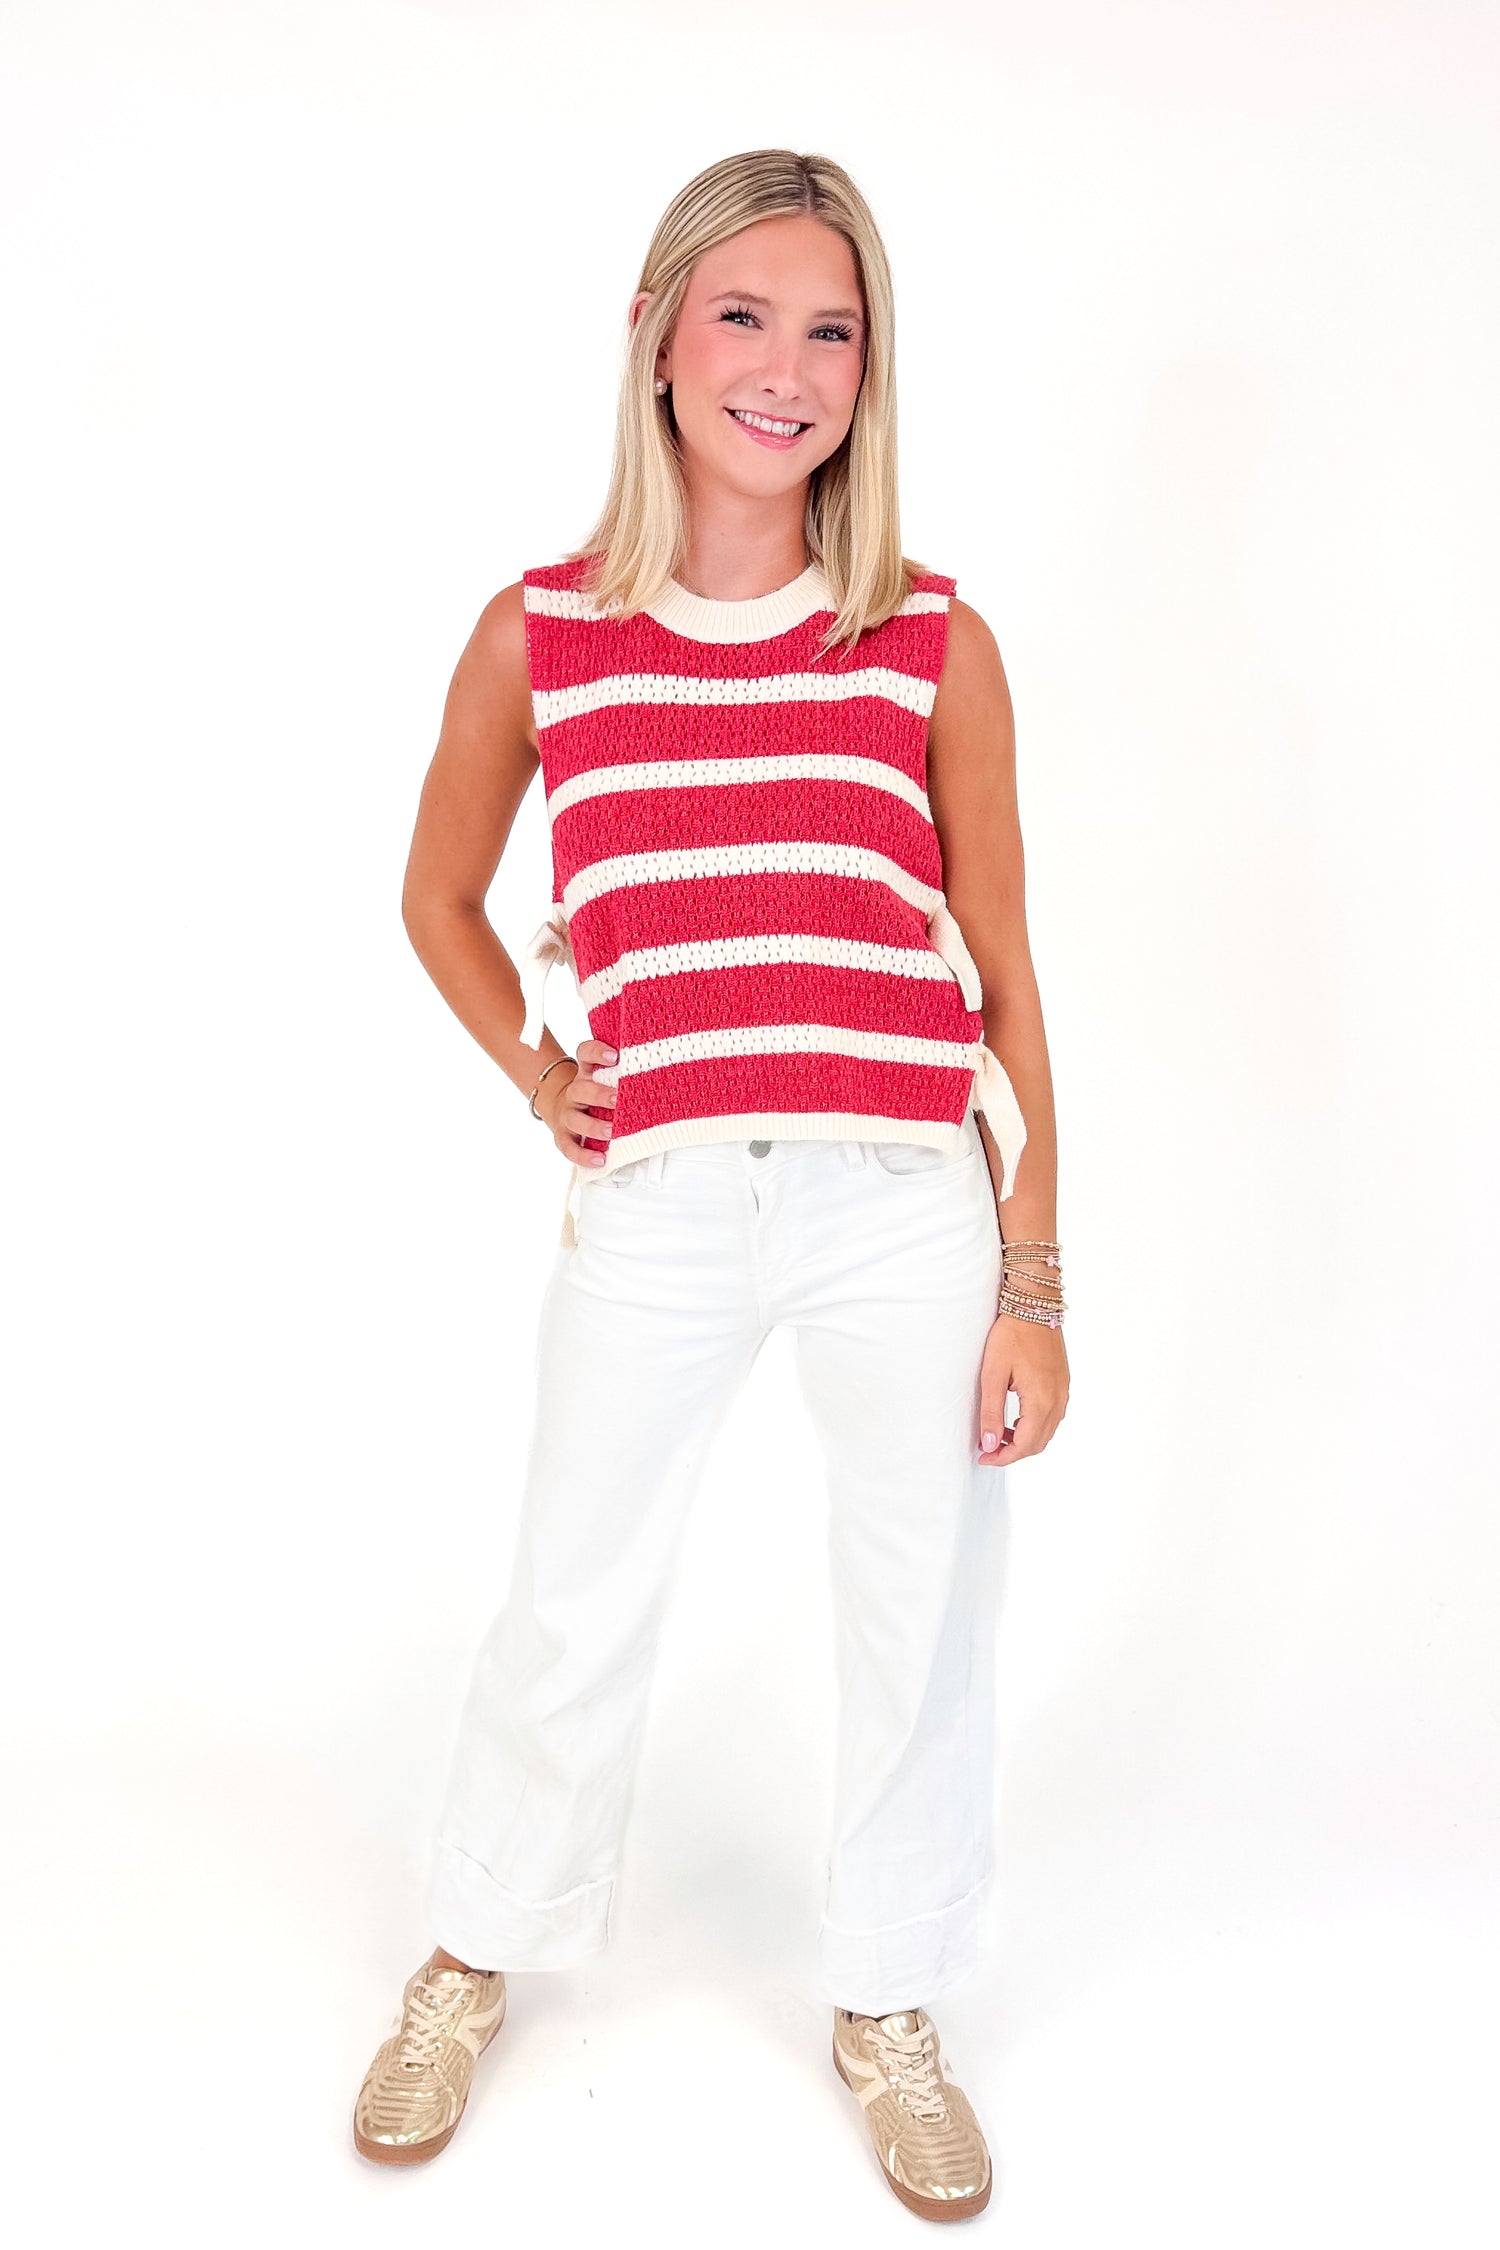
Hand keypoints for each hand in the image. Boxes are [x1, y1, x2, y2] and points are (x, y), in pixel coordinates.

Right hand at [536, 1039, 617, 1165]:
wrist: (561, 1107)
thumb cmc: (596, 1093)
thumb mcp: (606, 1078)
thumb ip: (627, 1074)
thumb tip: (667, 1072)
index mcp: (586, 1073)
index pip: (585, 1054)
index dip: (597, 1053)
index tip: (614, 1056)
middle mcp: (574, 1092)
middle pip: (580, 1089)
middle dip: (599, 1094)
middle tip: (617, 1099)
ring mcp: (567, 1114)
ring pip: (575, 1119)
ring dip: (593, 1126)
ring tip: (611, 1132)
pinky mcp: (563, 1136)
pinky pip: (569, 1147)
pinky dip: (584, 1155)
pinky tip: (600, 1159)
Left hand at [977, 1316, 1068, 1464]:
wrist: (1033, 1305)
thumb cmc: (1011, 1335)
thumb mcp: (993, 1374)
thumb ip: (991, 1412)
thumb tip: (990, 1445)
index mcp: (1041, 1401)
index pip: (1025, 1445)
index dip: (1003, 1458)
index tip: (983, 1457)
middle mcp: (1057, 1400)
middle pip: (1038, 1443)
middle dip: (1014, 1452)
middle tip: (989, 1449)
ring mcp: (1063, 1391)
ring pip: (1047, 1431)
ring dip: (1025, 1439)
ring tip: (998, 1433)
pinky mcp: (1063, 1383)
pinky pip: (1052, 1416)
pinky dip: (1034, 1425)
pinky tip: (1015, 1417)